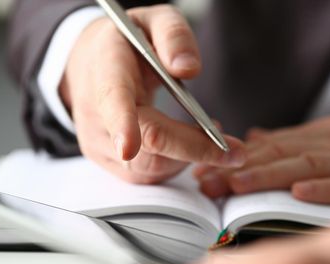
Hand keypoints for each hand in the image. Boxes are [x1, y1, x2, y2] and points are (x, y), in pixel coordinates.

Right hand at [60, 5, 245, 183]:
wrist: (93, 65)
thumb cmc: (128, 43)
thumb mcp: (153, 20)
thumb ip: (173, 35)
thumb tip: (189, 69)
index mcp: (106, 71)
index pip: (113, 100)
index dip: (122, 125)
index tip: (128, 146)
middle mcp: (95, 112)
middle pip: (146, 143)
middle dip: (195, 150)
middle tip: (236, 150)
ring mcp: (98, 142)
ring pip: (150, 167)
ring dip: (189, 158)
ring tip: (210, 137)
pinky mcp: (108, 161)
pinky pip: (147, 175)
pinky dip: (176, 165)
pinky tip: (188, 146)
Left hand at [196, 116, 329, 210]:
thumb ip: (293, 142)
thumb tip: (252, 140)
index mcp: (317, 142)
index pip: (267, 149)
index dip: (230, 159)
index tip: (199, 170)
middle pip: (277, 157)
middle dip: (236, 169)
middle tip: (204, 181)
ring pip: (306, 167)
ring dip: (268, 175)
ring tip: (236, 184)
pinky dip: (327, 189)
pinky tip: (301, 194)